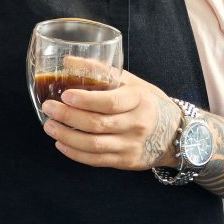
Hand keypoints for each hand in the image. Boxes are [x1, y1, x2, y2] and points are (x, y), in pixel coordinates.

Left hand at [40, 70, 183, 171]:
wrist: (175, 134)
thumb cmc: (148, 103)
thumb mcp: (132, 82)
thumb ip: (101, 71)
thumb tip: (67, 61)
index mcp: (139, 99)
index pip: (110, 101)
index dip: (85, 100)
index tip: (65, 95)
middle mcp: (137, 123)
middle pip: (97, 124)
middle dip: (68, 117)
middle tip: (49, 108)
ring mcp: (131, 145)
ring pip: (93, 145)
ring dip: (66, 136)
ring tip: (49, 126)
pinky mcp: (125, 161)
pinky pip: (96, 160)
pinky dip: (75, 153)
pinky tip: (61, 144)